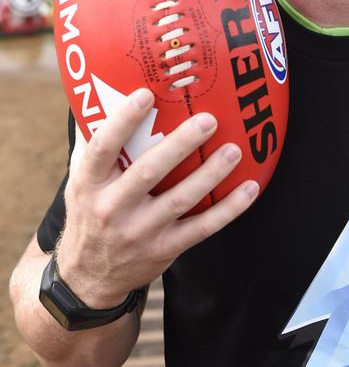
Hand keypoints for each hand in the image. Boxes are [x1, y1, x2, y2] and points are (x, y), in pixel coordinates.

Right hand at [56, 88, 257, 307]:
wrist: (88, 277)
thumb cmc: (90, 211)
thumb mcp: (80, 180)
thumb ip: (93, 141)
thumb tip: (105, 90)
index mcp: (88, 183)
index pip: (103, 147)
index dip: (123, 120)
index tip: (146, 93)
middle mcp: (112, 208)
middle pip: (148, 171)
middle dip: (180, 145)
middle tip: (208, 120)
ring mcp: (140, 231)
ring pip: (181, 200)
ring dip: (211, 174)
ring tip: (234, 150)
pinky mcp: (164, 249)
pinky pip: (202, 228)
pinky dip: (229, 209)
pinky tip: (249, 188)